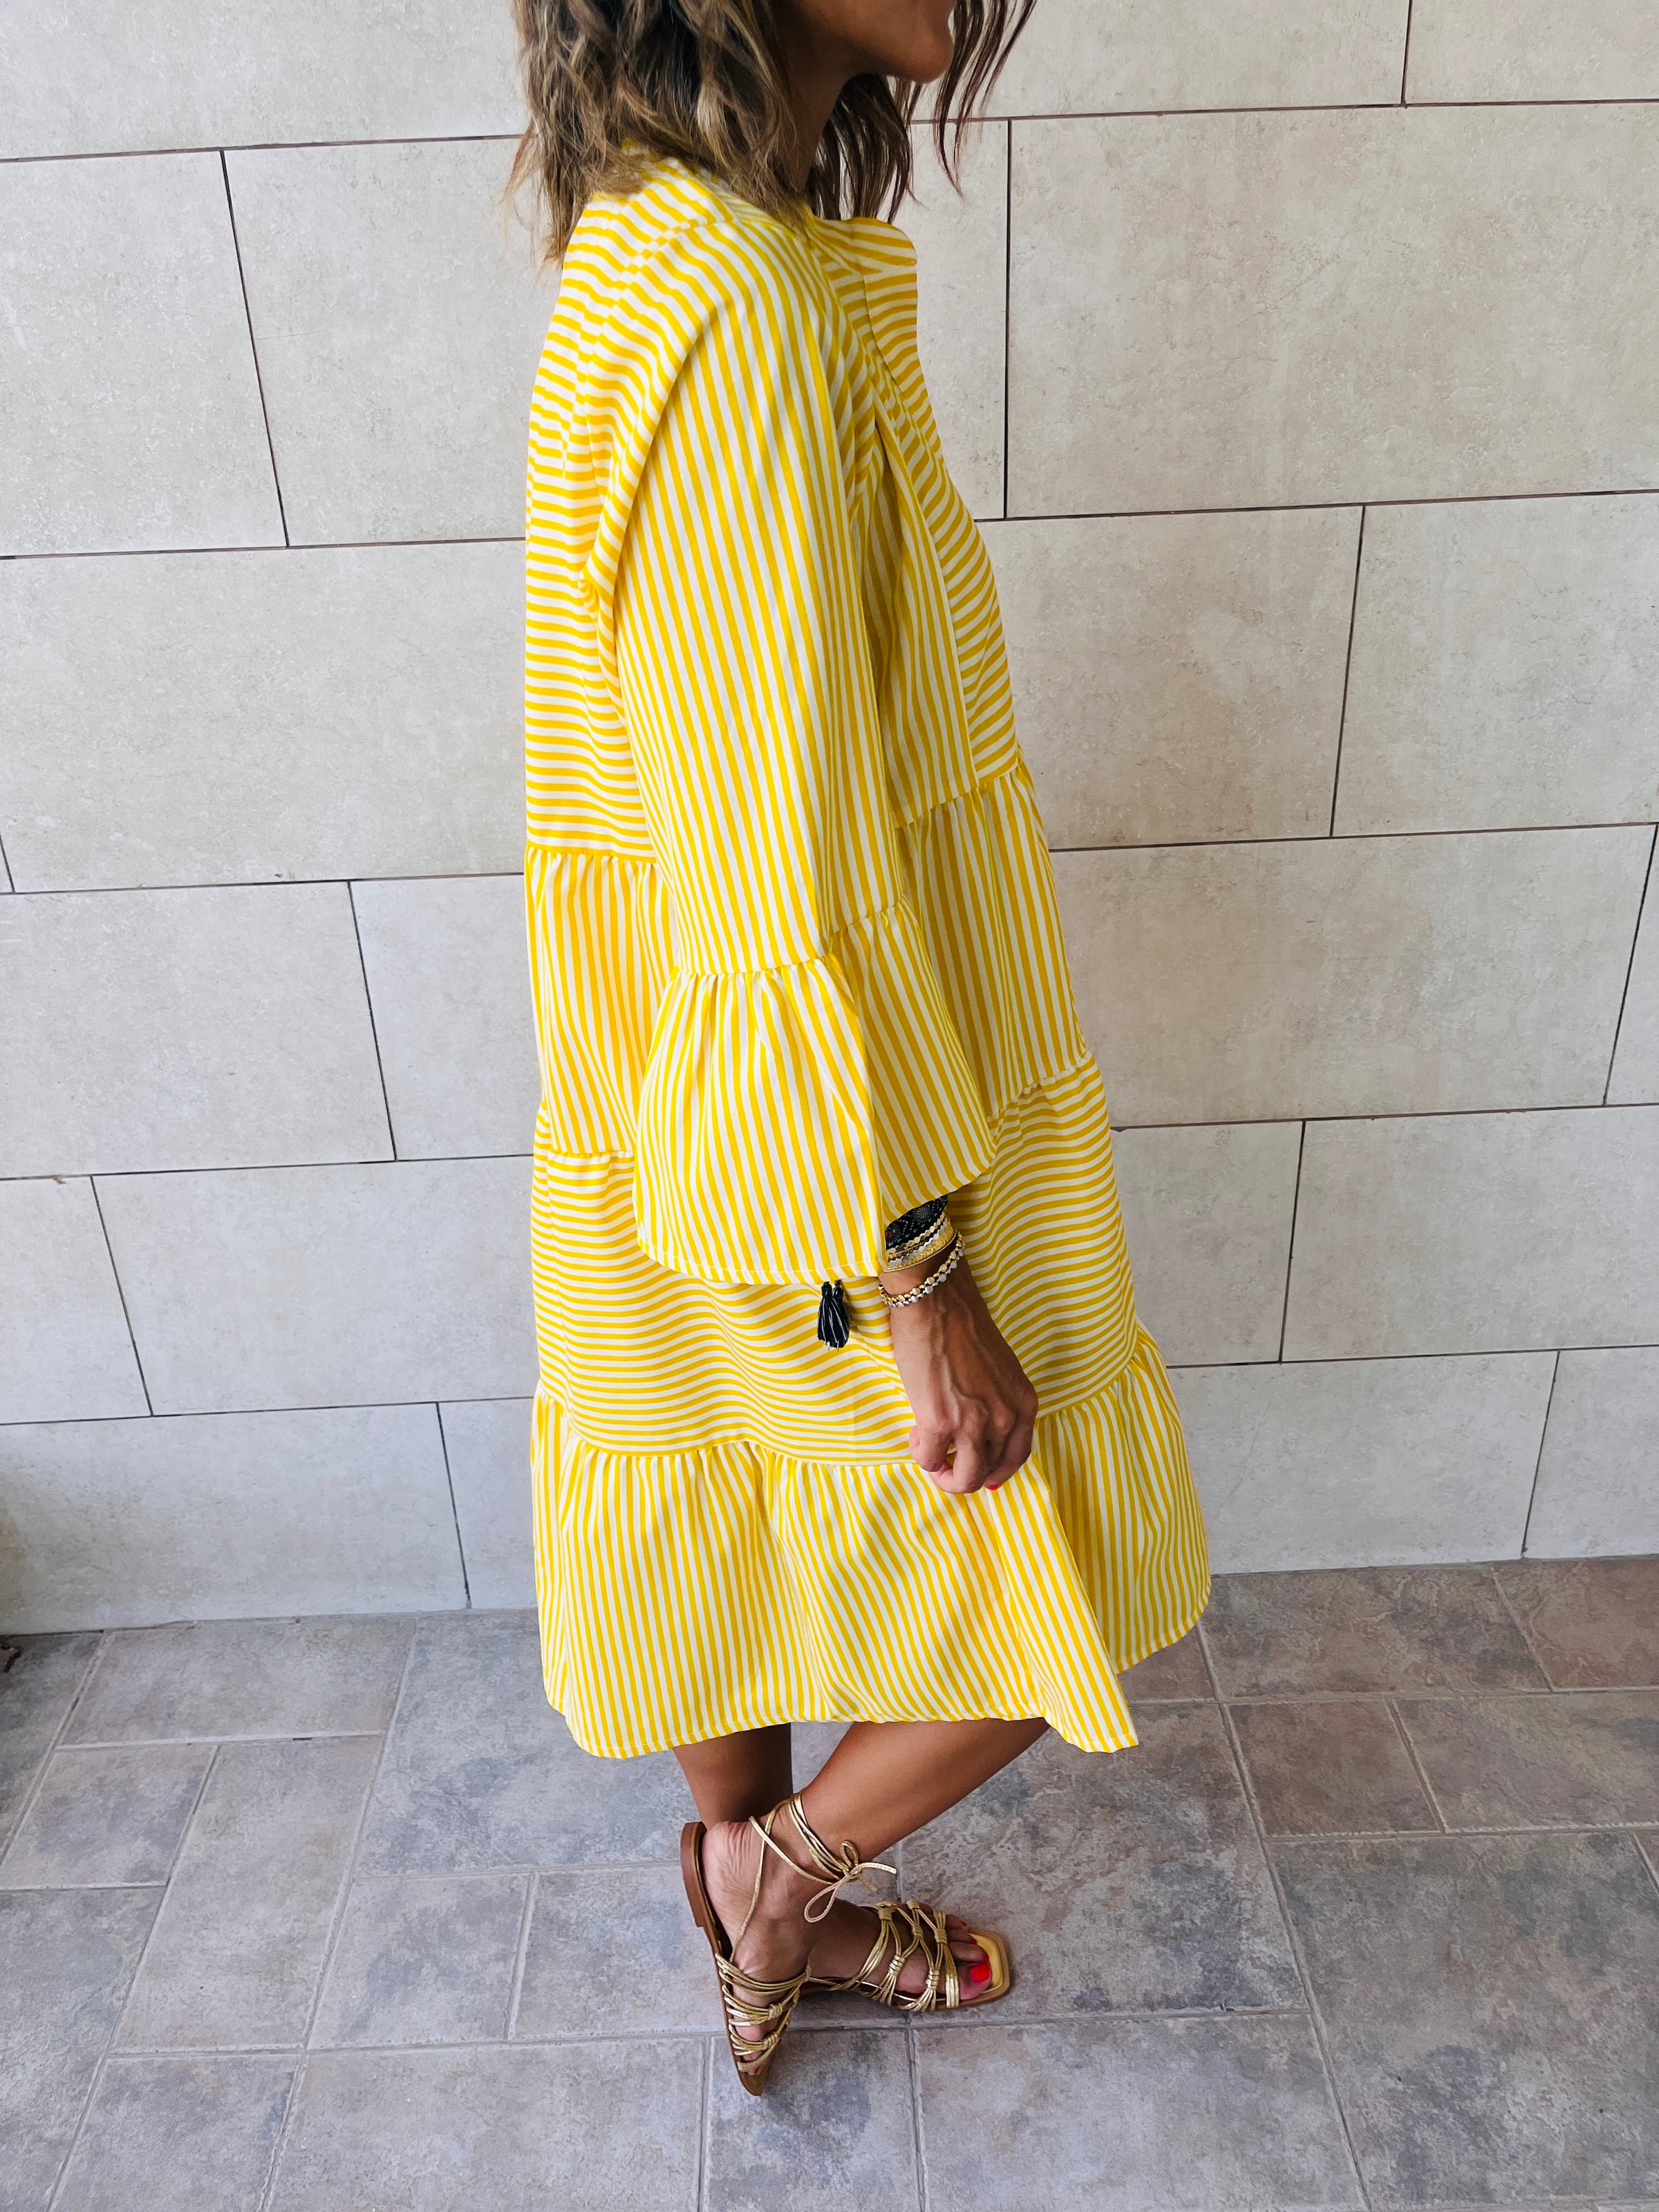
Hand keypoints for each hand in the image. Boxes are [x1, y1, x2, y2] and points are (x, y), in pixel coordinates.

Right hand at [881, 1251, 1037, 1494]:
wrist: (937, 1301)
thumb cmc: (961, 1325)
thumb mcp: (998, 1370)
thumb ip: (995, 1400)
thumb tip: (976, 1428)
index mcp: (1024, 1403)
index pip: (1018, 1456)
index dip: (998, 1472)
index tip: (984, 1477)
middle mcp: (1006, 1418)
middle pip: (987, 1472)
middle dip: (962, 1473)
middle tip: (943, 1459)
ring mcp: (975, 1424)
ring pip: (963, 1478)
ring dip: (941, 1471)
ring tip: (927, 1447)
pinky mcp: (941, 1423)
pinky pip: (929, 1459)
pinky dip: (921, 1452)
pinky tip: (916, 1430)